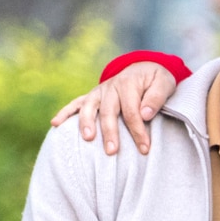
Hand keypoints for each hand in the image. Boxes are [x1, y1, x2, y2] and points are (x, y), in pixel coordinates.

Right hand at [49, 63, 178, 154]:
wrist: (143, 68)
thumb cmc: (156, 81)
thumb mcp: (165, 83)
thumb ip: (156, 98)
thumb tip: (145, 114)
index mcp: (128, 84)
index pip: (132, 111)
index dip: (138, 131)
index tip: (145, 148)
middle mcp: (110, 87)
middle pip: (109, 112)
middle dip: (110, 132)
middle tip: (112, 152)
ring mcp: (98, 92)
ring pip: (89, 108)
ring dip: (86, 123)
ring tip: (87, 139)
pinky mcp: (91, 97)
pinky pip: (75, 104)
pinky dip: (64, 112)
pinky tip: (55, 123)